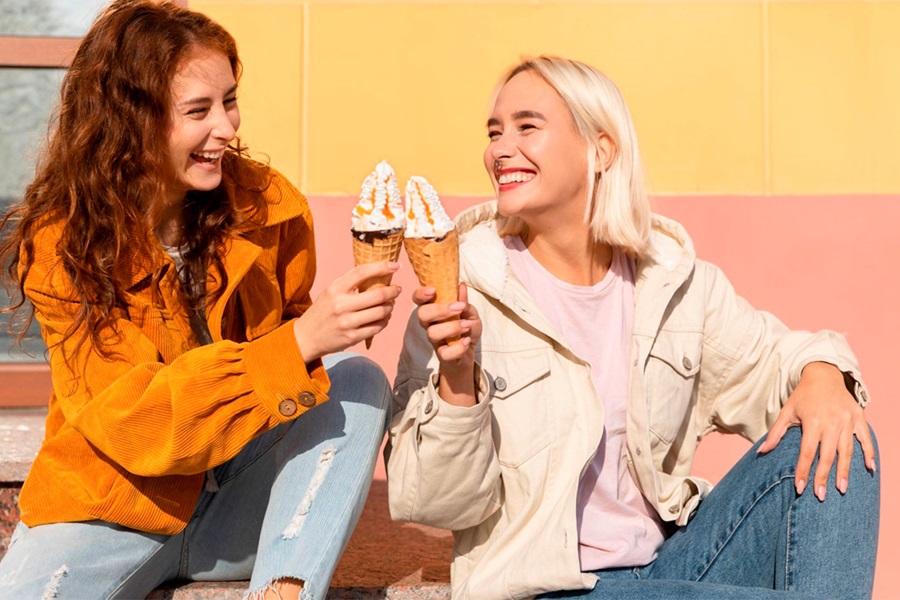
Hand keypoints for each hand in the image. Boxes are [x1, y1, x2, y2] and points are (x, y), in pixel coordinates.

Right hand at [293, 262, 400, 361]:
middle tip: (397, 289)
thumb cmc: (323, 310)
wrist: (306, 337)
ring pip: (381, 312)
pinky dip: (385, 321)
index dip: (382, 267)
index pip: (362, 272)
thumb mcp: (331, 291)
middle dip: (393, 291)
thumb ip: (350, 283)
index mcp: (335, 289)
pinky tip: (384, 318)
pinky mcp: (352, 337)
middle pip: (378, 295)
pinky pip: (377, 327)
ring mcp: (347, 323)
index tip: (395, 266)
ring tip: (390, 305)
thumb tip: (378, 273)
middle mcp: (341, 305)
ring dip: (390, 307)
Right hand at [414, 282, 481, 405]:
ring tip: (467, 326)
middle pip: (422, 315)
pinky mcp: (442, 355)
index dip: (421, 294)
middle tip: (459, 308)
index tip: (433, 290)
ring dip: (452, 328)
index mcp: (433, 310)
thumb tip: (461, 286)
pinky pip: (445, 353)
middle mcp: (430, 324)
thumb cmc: (466, 328)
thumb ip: (465, 302)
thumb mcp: (470, 313)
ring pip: (432, 333)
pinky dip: (458, 347)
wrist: (470, 351)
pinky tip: (466, 341)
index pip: (418, 299)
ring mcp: (435, 340)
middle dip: (440, 310)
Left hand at [758, 362, 874, 500]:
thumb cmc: (803, 396)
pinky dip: (869, 453)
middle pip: (827, 455)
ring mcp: (848, 420)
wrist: (824, 375)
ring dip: (845, 471)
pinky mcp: (859, 417)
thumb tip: (761, 452)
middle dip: (823, 477)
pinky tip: (870, 469)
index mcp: (813, 421)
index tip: (800, 488)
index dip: (803, 471)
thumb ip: (776, 433)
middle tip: (820, 496)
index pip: (807, 452)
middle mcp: (832, 422)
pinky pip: (865, 438)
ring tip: (841, 489)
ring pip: (847, 450)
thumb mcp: (787, 411)